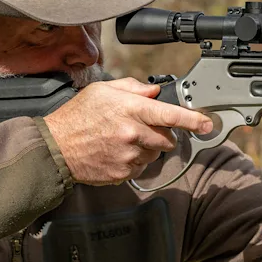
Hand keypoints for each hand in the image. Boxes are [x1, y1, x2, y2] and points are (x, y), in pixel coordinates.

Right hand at [43, 77, 212, 184]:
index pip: (170, 115)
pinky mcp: (123, 173)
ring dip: (147, 147)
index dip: (193, 120)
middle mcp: (132, 133)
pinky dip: (134, 160)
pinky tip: (116, 152)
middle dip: (161, 134)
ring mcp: (128, 155)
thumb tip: (154, 91)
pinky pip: (140, 167)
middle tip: (141, 128)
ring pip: (154, 153)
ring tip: (123, 140)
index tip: (207, 124)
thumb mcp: (102, 91)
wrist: (55, 148)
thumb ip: (132, 88)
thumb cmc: (77, 117)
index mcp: (130, 110)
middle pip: (167, 138)